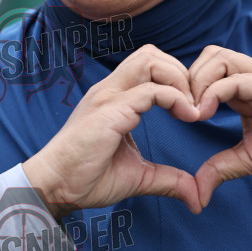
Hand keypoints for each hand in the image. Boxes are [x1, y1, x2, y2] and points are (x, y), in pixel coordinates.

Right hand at [22, 44, 201, 216]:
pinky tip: (187, 117)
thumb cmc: (87, 179)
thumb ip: (168, 179)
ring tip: (191, 110)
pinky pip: (151, 90)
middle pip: (151, 53)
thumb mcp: (138, 176)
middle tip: (194, 105)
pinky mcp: (110, 110)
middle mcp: (110, 89)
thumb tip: (196, 197)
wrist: (55, 188)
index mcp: (115, 98)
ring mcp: (109, 96)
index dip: (176, 81)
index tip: (191, 111)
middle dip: (180, 73)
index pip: (150, 65)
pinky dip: (176, 98)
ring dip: (178, 80)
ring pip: (150, 60)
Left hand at [189, 46, 251, 206]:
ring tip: (193, 113)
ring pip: (218, 57)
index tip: (178, 117)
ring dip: (197, 82)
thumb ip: (221, 168)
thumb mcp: (250, 159)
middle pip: (209, 55)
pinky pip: (237, 78)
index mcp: (245, 90)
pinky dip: (213, 93)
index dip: (187, 88)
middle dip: (187, 80)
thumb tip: (196, 193)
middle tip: (182, 112)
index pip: (207, 70)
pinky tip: (204, 114)